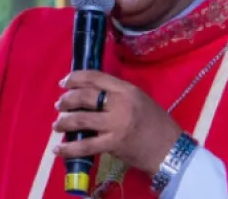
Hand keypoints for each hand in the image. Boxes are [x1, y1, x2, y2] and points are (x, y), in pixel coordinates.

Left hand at [52, 71, 182, 175]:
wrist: (170, 150)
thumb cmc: (156, 123)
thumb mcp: (139, 99)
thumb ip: (116, 95)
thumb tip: (89, 93)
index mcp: (127, 90)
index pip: (95, 77)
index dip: (75, 78)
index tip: (64, 82)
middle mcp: (120, 104)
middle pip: (85, 96)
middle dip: (67, 100)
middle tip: (59, 105)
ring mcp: (116, 124)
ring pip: (81, 119)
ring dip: (64, 122)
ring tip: (57, 125)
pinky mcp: (113, 144)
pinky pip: (86, 146)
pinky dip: (69, 148)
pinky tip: (59, 149)